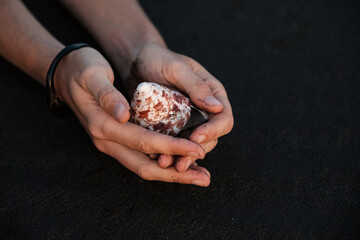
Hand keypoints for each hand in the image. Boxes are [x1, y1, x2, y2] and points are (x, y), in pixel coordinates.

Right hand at [53, 47, 210, 185]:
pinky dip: (162, 163)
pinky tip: (180, 162)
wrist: (65, 73)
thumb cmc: (81, 69)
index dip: (172, 148)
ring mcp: (111, 143)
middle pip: (145, 166)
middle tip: (205, 177)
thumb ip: (107, 95)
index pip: (144, 142)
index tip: (197, 150)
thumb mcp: (92, 74)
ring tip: (199, 175)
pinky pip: (141, 158)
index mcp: (102, 126)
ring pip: (144, 166)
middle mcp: (106, 141)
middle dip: (177, 173)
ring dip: (172, 173)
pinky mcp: (117, 140)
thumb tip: (123, 115)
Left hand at [127, 43, 233, 171]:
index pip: (224, 119)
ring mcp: (188, 121)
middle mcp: (203, 110)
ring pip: (192, 145)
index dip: (213, 131)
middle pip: (210, 138)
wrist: (135, 62)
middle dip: (196, 151)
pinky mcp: (172, 128)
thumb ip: (196, 85)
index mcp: (212, 94)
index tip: (196, 137)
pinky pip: (175, 145)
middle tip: (180, 161)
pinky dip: (169, 153)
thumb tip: (217, 106)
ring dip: (181, 157)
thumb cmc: (158, 58)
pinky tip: (156, 159)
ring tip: (165, 163)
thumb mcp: (176, 68)